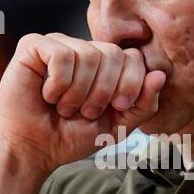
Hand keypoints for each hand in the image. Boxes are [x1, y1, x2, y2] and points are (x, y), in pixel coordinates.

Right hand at [0, 33, 167, 170]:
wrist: (35, 149)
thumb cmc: (71, 136)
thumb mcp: (118, 125)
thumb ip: (143, 104)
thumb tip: (160, 76)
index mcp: (104, 64)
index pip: (133, 57)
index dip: (129, 84)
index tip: (115, 107)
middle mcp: (82, 49)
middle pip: (113, 54)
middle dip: (104, 91)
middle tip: (86, 111)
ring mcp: (58, 44)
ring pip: (87, 55)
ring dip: (78, 93)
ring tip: (65, 107)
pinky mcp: (33, 46)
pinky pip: (61, 55)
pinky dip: (58, 84)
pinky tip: (48, 95)